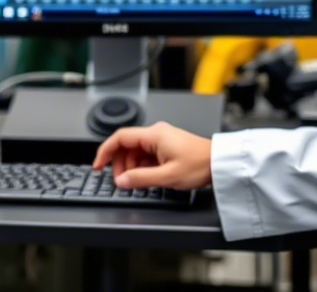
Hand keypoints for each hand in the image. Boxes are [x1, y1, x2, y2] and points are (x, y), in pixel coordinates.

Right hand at [93, 121, 212, 189]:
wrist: (219, 163)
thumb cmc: (199, 164)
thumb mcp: (167, 176)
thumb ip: (141, 179)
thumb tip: (121, 180)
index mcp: (154, 134)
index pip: (120, 137)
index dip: (105, 151)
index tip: (97, 164)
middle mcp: (156, 133)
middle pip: (126, 146)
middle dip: (119, 163)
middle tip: (120, 181)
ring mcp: (161, 140)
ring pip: (135, 152)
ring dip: (131, 167)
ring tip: (135, 182)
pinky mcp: (166, 147)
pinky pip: (146, 155)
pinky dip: (141, 167)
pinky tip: (146, 177)